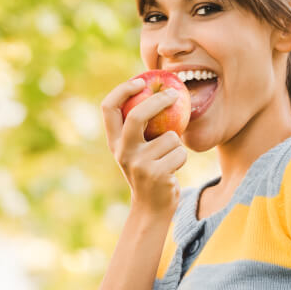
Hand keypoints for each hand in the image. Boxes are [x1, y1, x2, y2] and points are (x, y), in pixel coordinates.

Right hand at [100, 78, 187, 215]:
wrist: (152, 208)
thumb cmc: (148, 170)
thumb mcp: (136, 149)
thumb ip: (139, 127)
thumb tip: (158, 90)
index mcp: (114, 141)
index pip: (108, 108)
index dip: (122, 90)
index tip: (141, 81)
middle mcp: (122, 151)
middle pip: (137, 115)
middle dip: (158, 101)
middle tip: (174, 94)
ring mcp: (138, 163)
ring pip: (170, 136)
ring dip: (176, 144)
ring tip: (168, 158)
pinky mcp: (156, 174)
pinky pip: (180, 152)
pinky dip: (182, 158)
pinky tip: (173, 169)